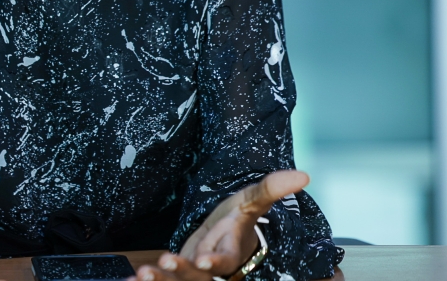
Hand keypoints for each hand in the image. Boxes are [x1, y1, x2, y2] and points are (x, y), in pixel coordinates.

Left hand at [131, 170, 309, 280]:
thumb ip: (270, 189)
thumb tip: (303, 175)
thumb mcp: (249, 201)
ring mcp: (194, 276)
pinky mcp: (177, 277)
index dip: (217, 262)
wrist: (221, 237)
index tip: (206, 261)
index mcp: (231, 252)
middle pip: (198, 277)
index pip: (226, 261)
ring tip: (143, 275)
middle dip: (180, 274)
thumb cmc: (236, 220)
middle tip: (164, 264)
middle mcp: (212, 269)